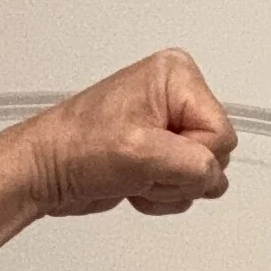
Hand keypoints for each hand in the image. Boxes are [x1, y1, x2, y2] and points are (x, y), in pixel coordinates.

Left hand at [18, 50, 237, 216]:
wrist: (48, 170)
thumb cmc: (80, 149)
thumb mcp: (142, 152)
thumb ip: (193, 164)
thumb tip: (212, 176)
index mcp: (178, 77)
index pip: (222, 135)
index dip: (191, 156)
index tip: (153, 152)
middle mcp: (178, 95)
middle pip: (216, 156)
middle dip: (179, 174)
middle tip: (141, 164)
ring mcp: (170, 125)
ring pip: (202, 177)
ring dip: (168, 187)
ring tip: (133, 172)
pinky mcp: (162, 150)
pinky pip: (186, 187)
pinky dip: (161, 193)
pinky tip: (133, 180)